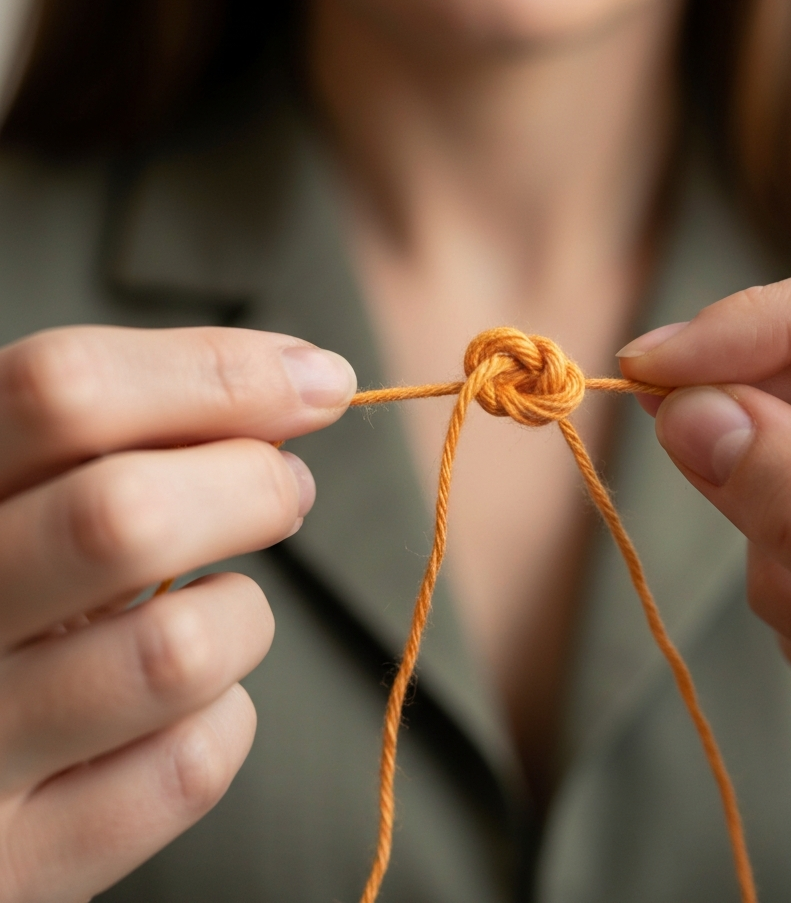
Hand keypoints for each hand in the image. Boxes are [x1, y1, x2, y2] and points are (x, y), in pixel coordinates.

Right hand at [0, 325, 354, 901]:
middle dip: (252, 486)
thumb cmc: (0, 601)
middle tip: (287, 491)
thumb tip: (302, 380)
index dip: (216, 374)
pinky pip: (186, 770)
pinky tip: (184, 708)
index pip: (62, 390)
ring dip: (241, 615)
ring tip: (224, 609)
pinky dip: (221, 722)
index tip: (321, 379)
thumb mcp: (22, 501)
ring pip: (177, 651)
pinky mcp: (20, 864)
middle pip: (124, 515)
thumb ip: (120, 438)